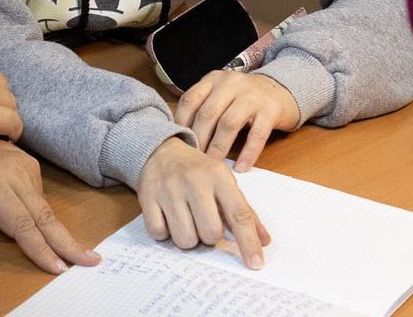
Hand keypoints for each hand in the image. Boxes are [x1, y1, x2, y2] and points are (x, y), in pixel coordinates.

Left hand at [0, 140, 100, 274]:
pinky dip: (37, 213)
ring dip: (49, 231)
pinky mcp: (28, 162)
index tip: (58, 268)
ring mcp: (23, 163)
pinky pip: (39, 195)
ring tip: (50, 246)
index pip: (22, 225)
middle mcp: (13, 171)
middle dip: (67, 242)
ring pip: (43, 207)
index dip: (41, 250)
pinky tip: (26, 219)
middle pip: (44, 215)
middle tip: (91, 260)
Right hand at [138, 136, 270, 268]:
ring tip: (186, 221)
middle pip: (210, 233)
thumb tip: (264, 241)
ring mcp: (169, 189)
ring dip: (188, 238)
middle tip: (203, 223)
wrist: (160, 149)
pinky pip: (159, 234)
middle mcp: (194, 181)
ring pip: (185, 239)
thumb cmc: (198, 171)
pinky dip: (165, 233)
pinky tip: (167, 218)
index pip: (239, 215)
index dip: (249, 243)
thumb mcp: (224, 183)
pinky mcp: (148, 197)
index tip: (256, 264)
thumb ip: (245, 212)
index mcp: (219, 176)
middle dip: (209, 237)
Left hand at [174, 70, 300, 171]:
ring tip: (214, 165)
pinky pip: (257, 135)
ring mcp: (252, 96)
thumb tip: (182, 136)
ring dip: (219, 147)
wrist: (281, 90)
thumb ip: (203, 107)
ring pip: (229, 123)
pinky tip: (241, 167)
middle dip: (199, 139)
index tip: (177, 143)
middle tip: (194, 159)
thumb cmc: (244, 98)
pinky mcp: (271, 110)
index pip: (190, 99)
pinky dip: (248, 153)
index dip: (181, 123)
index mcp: (214, 79)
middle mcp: (231, 83)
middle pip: (208, 113)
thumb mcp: (221, 94)